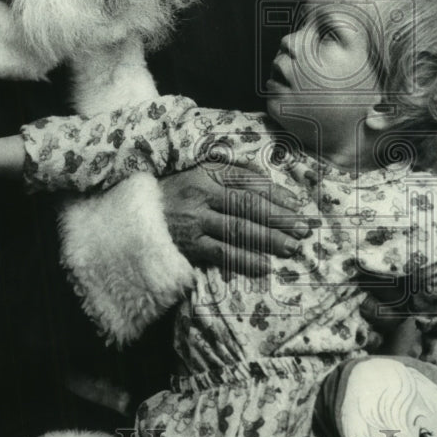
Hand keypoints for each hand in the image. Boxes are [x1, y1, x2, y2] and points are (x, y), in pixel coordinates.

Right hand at [158, 166, 315, 276]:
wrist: (131, 219)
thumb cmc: (172, 193)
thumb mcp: (196, 171)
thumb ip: (229, 171)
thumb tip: (265, 177)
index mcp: (205, 174)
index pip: (247, 182)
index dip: (275, 193)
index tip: (298, 203)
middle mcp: (200, 195)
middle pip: (248, 206)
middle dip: (280, 218)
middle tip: (304, 228)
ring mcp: (194, 222)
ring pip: (239, 230)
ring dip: (269, 240)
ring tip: (292, 247)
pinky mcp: (188, 247)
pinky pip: (222, 254)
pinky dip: (245, 260)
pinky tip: (265, 265)